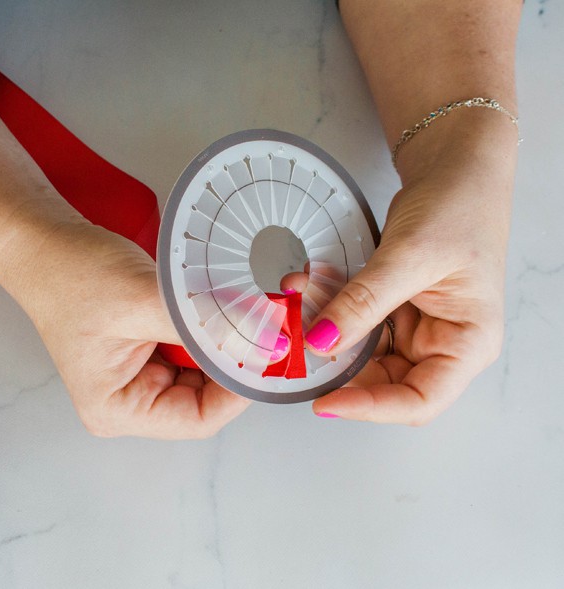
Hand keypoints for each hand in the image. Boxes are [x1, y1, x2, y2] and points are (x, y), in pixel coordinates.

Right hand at [8, 220, 250, 438]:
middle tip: (267, 325)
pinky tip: (217, 306)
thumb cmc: (71, 273)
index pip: (200, 419)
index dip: (240, 388)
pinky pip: (195, 348)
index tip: (270, 351)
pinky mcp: (147, 351)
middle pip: (208, 396)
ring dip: (224, 342)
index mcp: (117, 410)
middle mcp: (129, 402)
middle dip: (235, 361)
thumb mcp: (143, 300)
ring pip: (206, 371)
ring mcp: (139, 377)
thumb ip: (205, 325)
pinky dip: (210, 328)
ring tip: (241, 309)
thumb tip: (265, 338)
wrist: (41, 239)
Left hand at [284, 120, 516, 424]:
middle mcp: (442, 343)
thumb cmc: (459, 208)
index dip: (370, 407)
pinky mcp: (391, 309)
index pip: (419, 401)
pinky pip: (352, 321)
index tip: (324, 401)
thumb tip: (321, 343)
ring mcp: (414, 327)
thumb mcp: (409, 257)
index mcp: (466, 343)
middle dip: (335, 362)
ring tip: (298, 298)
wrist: (454, 168)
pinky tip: (308, 284)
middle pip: (381, 380)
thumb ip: (363, 303)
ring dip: (325, 328)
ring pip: (359, 350)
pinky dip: (328, 306)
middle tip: (296, 341)